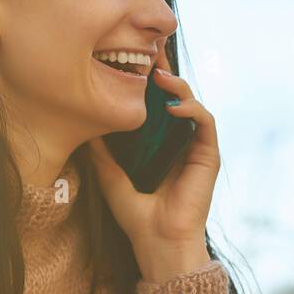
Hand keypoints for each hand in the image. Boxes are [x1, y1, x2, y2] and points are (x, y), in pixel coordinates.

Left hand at [88, 48, 219, 284]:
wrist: (157, 240)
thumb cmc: (135, 213)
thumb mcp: (108, 173)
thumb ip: (101, 149)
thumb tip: (85, 121)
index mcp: (156, 141)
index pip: (153, 103)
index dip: (146, 81)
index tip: (131, 60)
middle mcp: (176, 139)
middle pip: (174, 96)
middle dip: (163, 72)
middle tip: (148, 53)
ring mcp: (194, 145)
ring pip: (191, 103)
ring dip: (177, 86)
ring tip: (159, 77)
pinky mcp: (208, 154)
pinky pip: (205, 122)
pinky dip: (192, 108)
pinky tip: (173, 106)